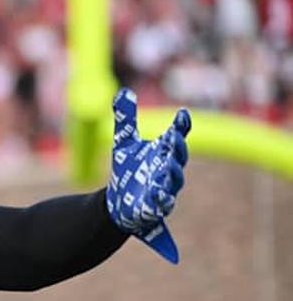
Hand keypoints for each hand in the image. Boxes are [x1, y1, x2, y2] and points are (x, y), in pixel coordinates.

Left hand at [105, 87, 190, 263]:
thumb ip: (126, 119)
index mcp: (164, 152)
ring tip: (168, 166)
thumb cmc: (130, 168)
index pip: (176, 136)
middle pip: (178, 158)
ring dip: (172, 174)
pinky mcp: (155, 208)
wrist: (119, 201)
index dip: (181, 125)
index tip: (182, 113)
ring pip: (173, 182)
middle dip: (178, 149)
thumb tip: (123, 92)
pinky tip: (159, 195)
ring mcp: (164, 189)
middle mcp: (169, 169)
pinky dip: (162, 200)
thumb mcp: (124, 142)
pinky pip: (162, 204)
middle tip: (175, 139)